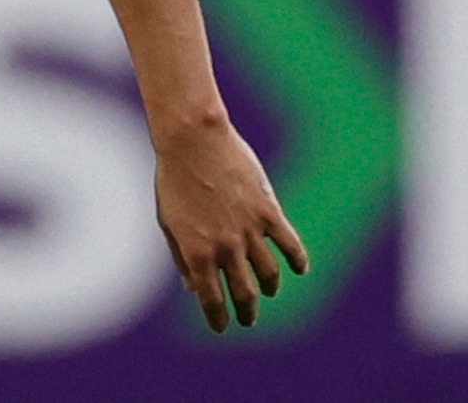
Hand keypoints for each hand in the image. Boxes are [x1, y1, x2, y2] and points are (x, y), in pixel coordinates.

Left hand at [153, 112, 308, 331]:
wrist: (193, 141)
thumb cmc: (174, 179)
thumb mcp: (168, 221)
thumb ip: (181, 255)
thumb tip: (192, 287)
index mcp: (196, 252)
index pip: (212, 299)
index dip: (218, 317)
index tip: (222, 327)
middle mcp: (225, 246)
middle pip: (245, 293)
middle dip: (247, 312)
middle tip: (248, 320)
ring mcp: (249, 230)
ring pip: (269, 273)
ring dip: (269, 287)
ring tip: (266, 290)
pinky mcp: (268, 212)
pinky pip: (290, 244)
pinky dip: (298, 260)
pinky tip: (299, 269)